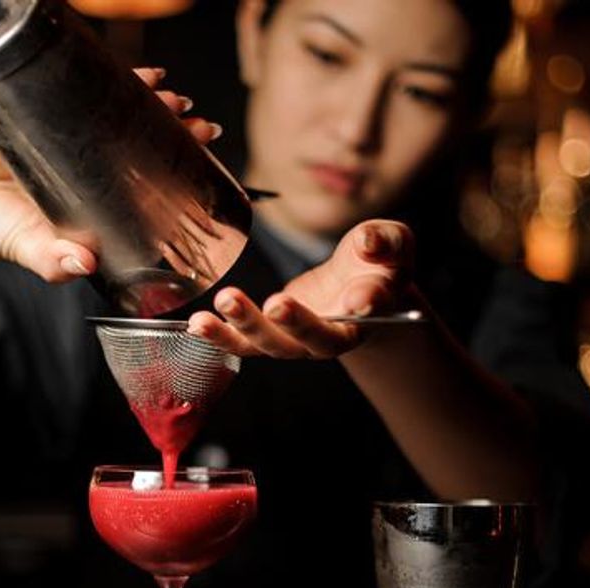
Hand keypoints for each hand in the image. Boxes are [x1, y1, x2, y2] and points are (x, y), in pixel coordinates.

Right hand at [0, 68, 221, 281]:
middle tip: (200, 125)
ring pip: (119, 111)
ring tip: (174, 96)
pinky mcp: (39, 111)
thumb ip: (52, 262)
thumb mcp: (28, 249)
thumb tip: (83, 264)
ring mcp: (66, 136)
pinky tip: (139, 72)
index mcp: (96, 198)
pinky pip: (79, 88)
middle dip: (176, 131)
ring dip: (151, 100)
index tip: (206, 158)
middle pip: (143, 141)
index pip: (148, 180)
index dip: (178, 168)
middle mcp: (88, 165)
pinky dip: (110, 76)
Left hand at [188, 220, 415, 357]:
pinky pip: (244, 343)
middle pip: (314, 339)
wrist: (360, 287)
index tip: (356, 298)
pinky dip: (220, 337)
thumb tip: (370, 243)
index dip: (364, 304)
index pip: (369, 310)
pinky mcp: (272, 335)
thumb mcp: (392, 243)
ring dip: (246, 327)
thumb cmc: (377, 263)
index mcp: (370, 312)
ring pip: (272, 344)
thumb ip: (386, 242)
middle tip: (278, 303)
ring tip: (224, 301)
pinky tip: (197, 323)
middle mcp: (333, 335)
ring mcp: (298, 340)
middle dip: (296, 323)